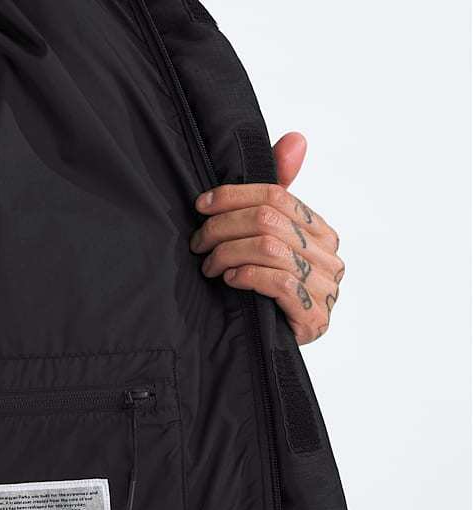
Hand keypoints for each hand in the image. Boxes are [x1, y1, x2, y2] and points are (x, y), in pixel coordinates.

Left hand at [190, 132, 344, 343]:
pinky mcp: (314, 316)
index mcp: (321, 232)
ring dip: (228, 253)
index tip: (202, 205)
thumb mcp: (268, 241)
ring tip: (209, 265)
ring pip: (269, 247)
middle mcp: (329, 256)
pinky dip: (246, 276)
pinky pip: (277, 281)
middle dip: (224, 227)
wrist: (274, 352)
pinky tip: (230, 280)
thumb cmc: (268, 293)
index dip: (234, 196)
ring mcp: (326, 287)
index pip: (278, 197)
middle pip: (269, 220)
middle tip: (199, 243)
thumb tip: (296, 138)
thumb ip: (278, 192)